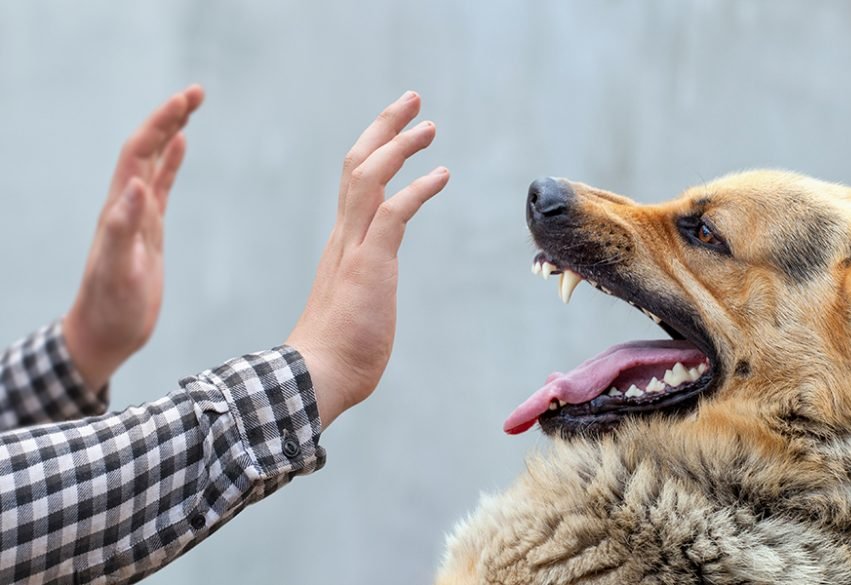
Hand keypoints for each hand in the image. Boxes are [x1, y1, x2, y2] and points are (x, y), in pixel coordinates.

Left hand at [64, 85, 204, 390]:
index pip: (139, 153)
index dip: (160, 124)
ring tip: (191, 106)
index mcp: (119, 208)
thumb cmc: (110, 308)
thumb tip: (135, 186)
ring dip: (171, 132)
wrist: (105, 334)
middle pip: (147, 148)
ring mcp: (138, 216)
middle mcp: (126, 204)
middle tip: (198, 92)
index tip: (186, 101)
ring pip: (155, 162)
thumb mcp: (117, 271)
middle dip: (170, 117)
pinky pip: (162, 187)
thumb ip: (121, 229)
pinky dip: (173, 163)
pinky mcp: (149, 231)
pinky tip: (183, 147)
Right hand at [287, 91, 448, 429]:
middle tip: (411, 101)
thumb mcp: (356, 309)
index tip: (398, 132)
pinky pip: (393, 213)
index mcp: (342, 245)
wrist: (316, 379)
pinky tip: (442, 175)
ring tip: (429, 125)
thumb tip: (370, 300)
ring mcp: (354, 249)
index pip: (354, 184)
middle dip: (384, 128)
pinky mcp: (369, 264)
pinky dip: (417, 189)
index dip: (376, 151)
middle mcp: (343, 238)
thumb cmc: (336, 356)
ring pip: (369, 177)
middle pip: (357, 164)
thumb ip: (363, 291)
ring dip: (400, 146)